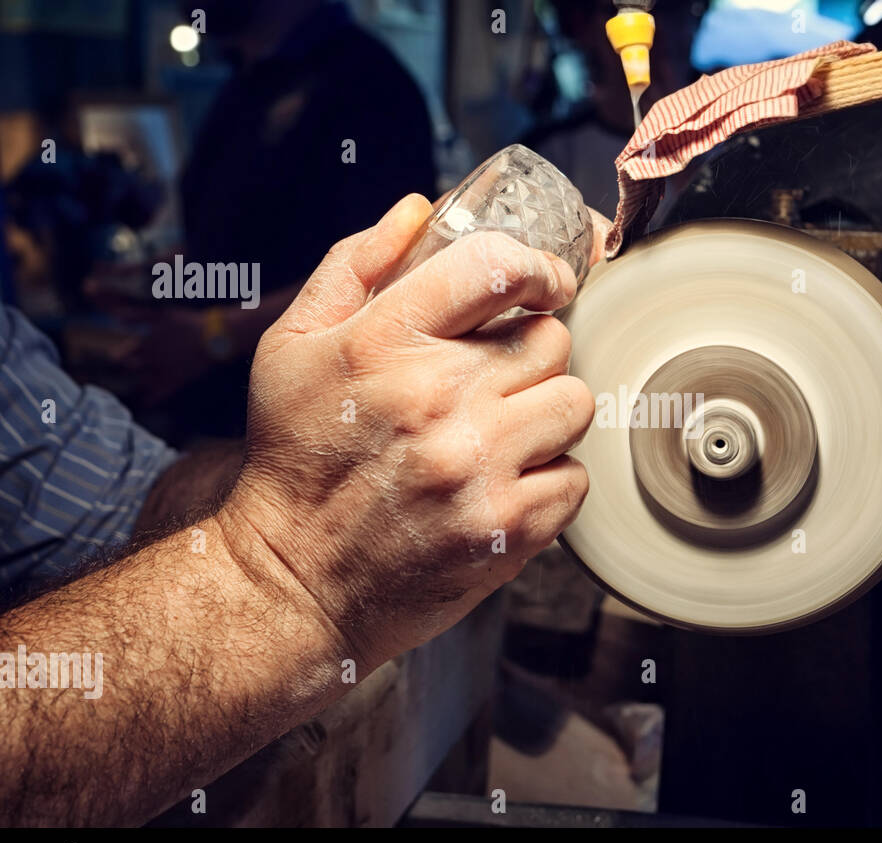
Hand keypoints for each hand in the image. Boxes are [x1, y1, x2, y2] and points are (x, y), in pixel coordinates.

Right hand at [218, 194, 603, 673]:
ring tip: (497, 438)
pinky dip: (548, 482)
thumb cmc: (297, 459)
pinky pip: (575, 476)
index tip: (544, 285)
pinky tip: (500, 487)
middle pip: (550, 339)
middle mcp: (436, 398)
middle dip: (528, 357)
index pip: (494, 266)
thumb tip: (419, 210)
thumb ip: (354, 266)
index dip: (536, 269)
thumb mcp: (292, 347)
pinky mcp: (507, 526)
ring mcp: (477, 465)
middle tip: (490, 386)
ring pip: (573, 404)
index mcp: (382, 342)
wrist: (295, 581)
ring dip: (545, 417)